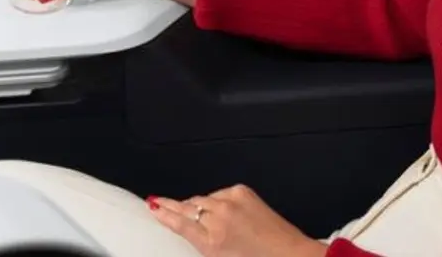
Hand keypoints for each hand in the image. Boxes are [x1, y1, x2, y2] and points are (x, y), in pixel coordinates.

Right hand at [148, 186, 325, 256]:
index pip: (179, 222)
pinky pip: (220, 193)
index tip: (153, 206)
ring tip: (201, 215)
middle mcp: (218, 219)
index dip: (163, 212)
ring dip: (199, 205)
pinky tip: (224, 211)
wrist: (288, 253)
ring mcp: (230, 202)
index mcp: (211, 242)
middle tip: (160, 201)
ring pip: (202, 198)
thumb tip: (186, 226)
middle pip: (187, 206)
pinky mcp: (241, 191)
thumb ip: (200, 241)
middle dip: (174, 205)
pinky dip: (218, 200)